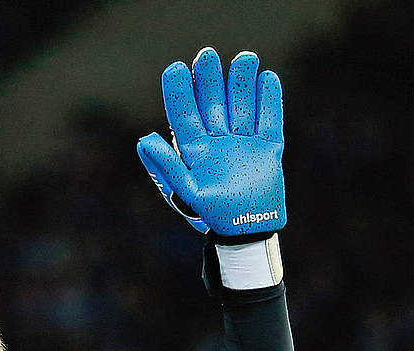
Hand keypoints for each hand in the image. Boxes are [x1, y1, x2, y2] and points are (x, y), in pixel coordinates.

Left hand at [137, 48, 283, 238]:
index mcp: (194, 150)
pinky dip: (269, 99)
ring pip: (242, 105)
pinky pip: (269, 119)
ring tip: (244, 58)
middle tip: (207, 55)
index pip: (184, 114)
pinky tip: (267, 78)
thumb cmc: (212, 214)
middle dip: (210, 79)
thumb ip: (166, 166)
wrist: (248, 232)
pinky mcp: (268, 148)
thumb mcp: (186, 191)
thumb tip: (143, 139)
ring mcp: (243, 142)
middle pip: (213, 103)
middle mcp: (217, 141)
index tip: (175, 68)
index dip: (179, 92)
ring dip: (242, 82)